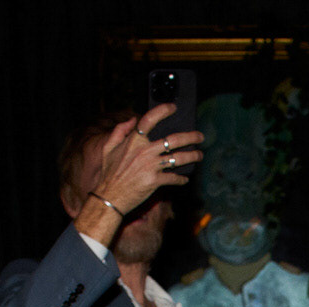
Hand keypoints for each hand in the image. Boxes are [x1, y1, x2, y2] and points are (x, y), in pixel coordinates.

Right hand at [91, 104, 205, 213]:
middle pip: (173, 140)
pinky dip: (181, 179)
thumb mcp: (108, 148)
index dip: (162, 111)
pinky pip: (174, 177)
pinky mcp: (155, 181)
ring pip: (179, 158)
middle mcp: (145, 151)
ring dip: (193, 156)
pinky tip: (185, 179)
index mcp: (134, 141)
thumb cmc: (109, 173)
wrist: (109, 196)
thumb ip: (119, 131)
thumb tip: (132, 119)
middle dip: (191, 137)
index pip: (149, 120)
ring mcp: (151, 166)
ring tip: (199, 155)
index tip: (172, 108)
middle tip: (200, 136)